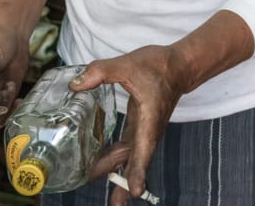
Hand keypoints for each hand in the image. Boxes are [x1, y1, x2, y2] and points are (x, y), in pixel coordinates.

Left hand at [72, 45, 192, 205]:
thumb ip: (101, 72)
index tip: (134, 191)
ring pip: (132, 158)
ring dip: (122, 176)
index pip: (143, 148)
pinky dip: (118, 160)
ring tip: (115, 200)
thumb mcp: (128, 64)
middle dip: (125, 182)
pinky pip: (129, 149)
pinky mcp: (141, 127)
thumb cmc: (159, 66)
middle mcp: (149, 130)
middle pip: (136, 161)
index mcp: (149, 118)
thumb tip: (75, 84)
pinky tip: (105, 168)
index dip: (137, 170)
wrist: (179, 66)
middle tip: (115, 203)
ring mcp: (145, 130)